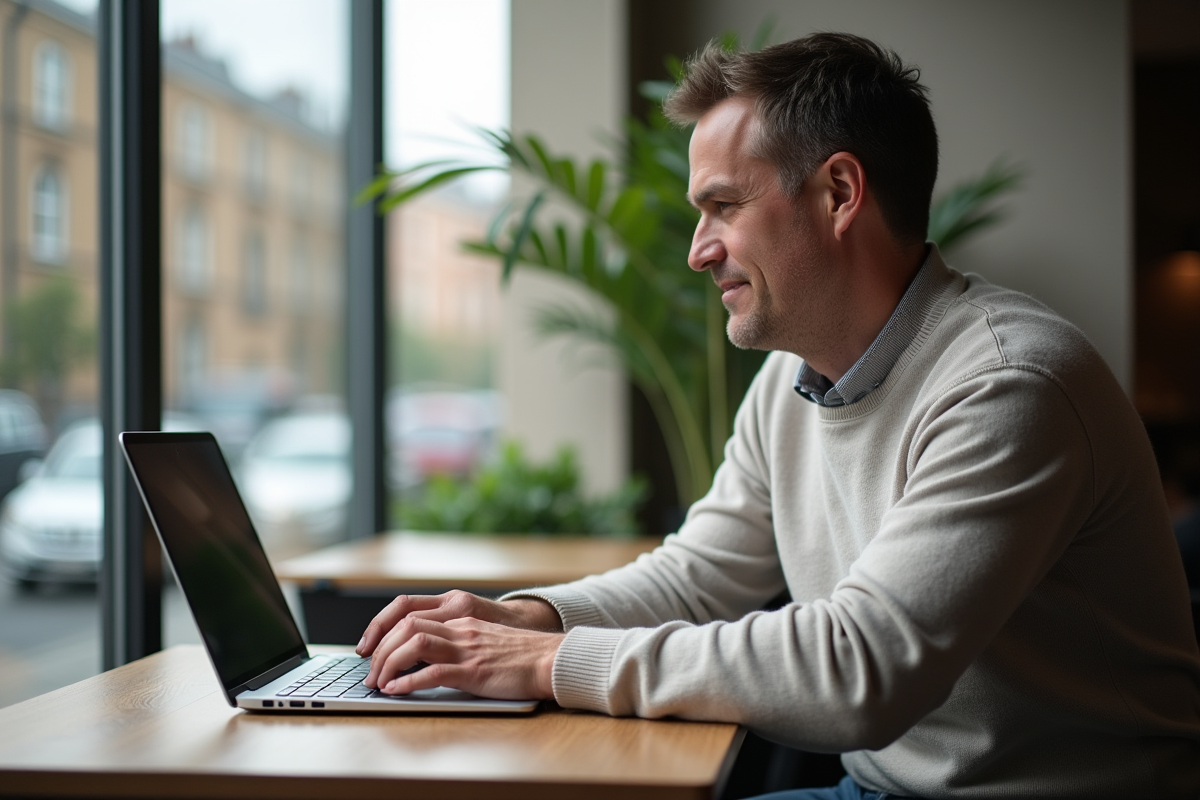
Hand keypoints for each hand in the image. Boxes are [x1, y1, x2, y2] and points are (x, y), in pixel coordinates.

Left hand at [362, 615, 562, 699]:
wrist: (551, 660)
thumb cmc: (521, 656)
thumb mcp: (484, 641)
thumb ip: (458, 644)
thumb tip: (427, 660)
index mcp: (461, 620)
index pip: (410, 615)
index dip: (383, 631)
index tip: (371, 651)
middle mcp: (460, 629)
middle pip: (406, 626)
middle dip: (380, 649)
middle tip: (370, 673)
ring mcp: (467, 649)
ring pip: (415, 644)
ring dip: (389, 663)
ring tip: (379, 683)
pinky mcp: (475, 671)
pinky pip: (434, 672)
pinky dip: (409, 682)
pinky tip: (397, 691)